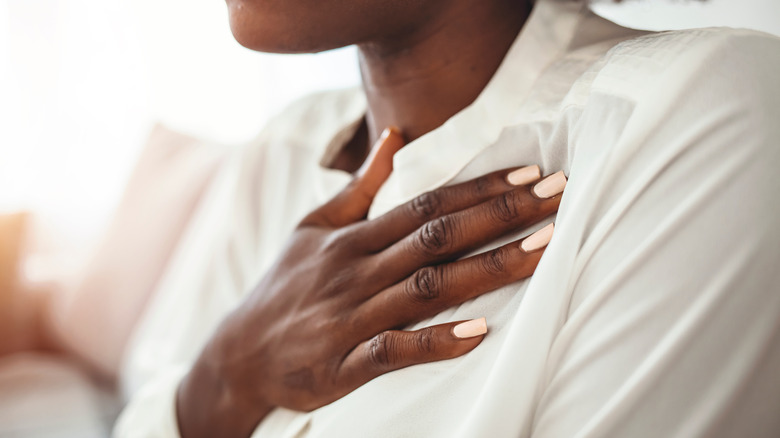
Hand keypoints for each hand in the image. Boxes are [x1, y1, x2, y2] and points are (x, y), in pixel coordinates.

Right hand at [177, 128, 565, 437]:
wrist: (239, 352)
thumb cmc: (285, 285)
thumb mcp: (314, 226)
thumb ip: (362, 187)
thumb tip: (395, 138)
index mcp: (354, 238)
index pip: (427, 204)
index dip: (480, 188)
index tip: (531, 174)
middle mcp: (357, 271)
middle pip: (437, 237)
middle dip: (501, 215)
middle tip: (557, 197)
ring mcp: (351, 317)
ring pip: (427, 288)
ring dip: (487, 269)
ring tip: (542, 251)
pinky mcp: (344, 363)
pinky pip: (394, 351)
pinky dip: (435, 341)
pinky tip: (479, 332)